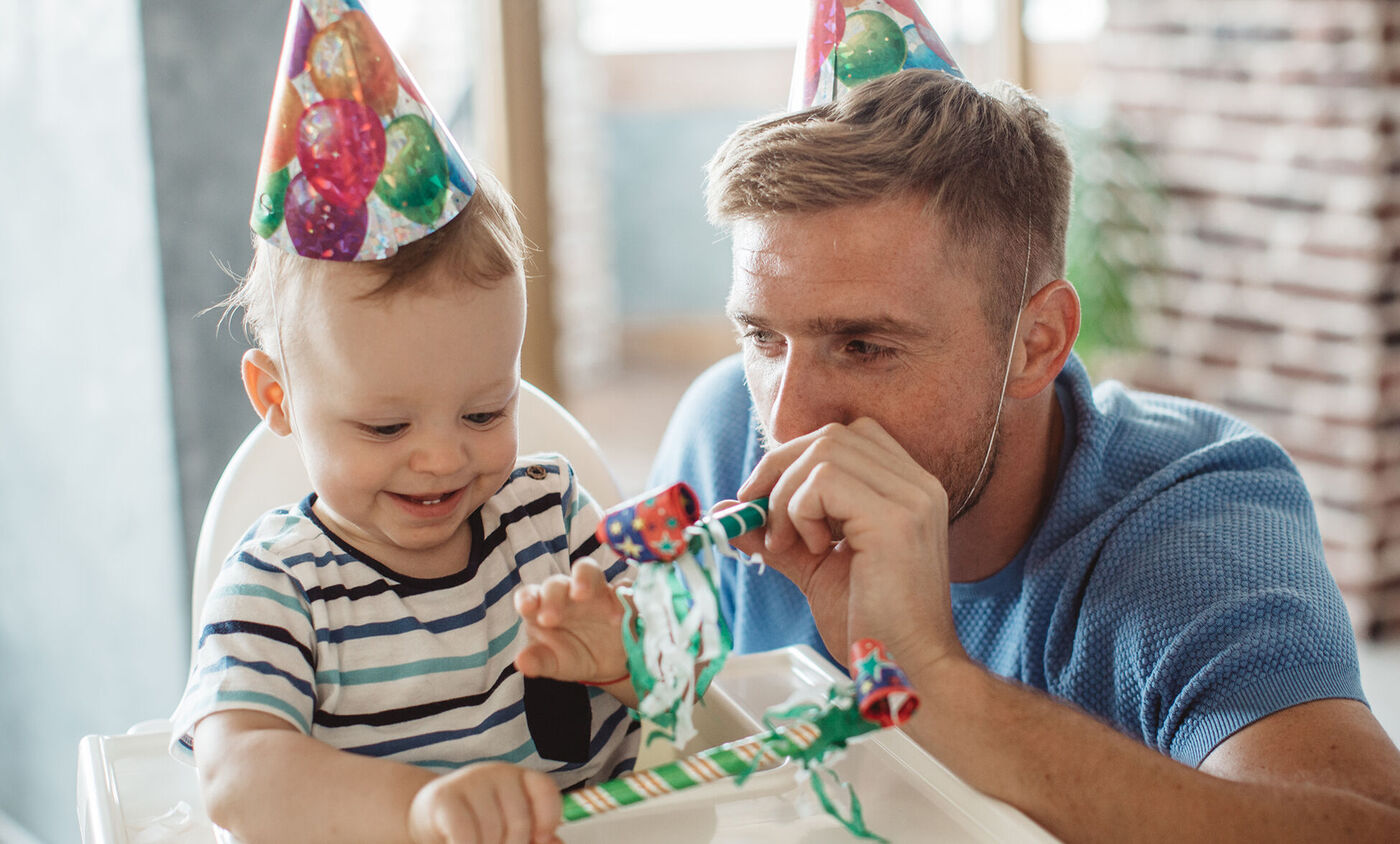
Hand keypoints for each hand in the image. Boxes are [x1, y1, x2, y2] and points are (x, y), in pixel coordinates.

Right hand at [408, 762, 560, 843]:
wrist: (429, 816)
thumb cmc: (475, 823)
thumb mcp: (507, 826)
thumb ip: (533, 836)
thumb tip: (555, 842)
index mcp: (520, 778)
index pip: (545, 790)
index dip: (548, 818)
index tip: (541, 839)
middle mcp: (497, 773)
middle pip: (520, 821)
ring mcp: (470, 781)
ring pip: (492, 832)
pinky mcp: (445, 797)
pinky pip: (466, 835)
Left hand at [514, 558, 628, 684]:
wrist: (608, 663)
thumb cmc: (573, 655)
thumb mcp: (555, 663)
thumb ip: (538, 661)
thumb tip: (521, 663)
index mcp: (544, 607)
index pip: (529, 595)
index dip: (527, 598)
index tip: (526, 608)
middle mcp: (567, 594)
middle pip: (557, 583)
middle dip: (553, 596)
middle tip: (550, 618)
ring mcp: (595, 591)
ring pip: (588, 570)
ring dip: (584, 579)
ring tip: (582, 595)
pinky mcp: (621, 595)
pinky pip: (624, 588)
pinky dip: (623, 595)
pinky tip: (621, 613)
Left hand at [731, 418, 962, 668]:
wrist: (909, 671)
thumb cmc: (871, 625)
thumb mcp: (815, 567)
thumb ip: (778, 532)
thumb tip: (727, 510)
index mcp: (908, 488)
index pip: (846, 436)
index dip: (796, 458)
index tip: (766, 502)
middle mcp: (918, 484)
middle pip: (830, 436)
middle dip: (780, 470)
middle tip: (764, 522)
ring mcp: (912, 498)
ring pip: (823, 451)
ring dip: (787, 496)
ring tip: (791, 544)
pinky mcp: (896, 519)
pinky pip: (824, 481)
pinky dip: (799, 511)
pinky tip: (811, 550)